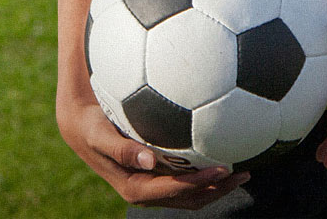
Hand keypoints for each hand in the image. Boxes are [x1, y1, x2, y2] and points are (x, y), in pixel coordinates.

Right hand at [57, 95, 248, 208]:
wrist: (82, 128)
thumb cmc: (92, 127)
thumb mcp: (100, 136)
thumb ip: (122, 148)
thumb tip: (149, 159)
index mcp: (135, 187)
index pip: (175, 190)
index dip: (201, 182)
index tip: (224, 167)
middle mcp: (147, 191)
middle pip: (189, 198)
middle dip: (218, 189)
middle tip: (244, 172)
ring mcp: (153, 186)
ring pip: (191, 194)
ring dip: (217, 186)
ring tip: (242, 170)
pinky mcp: (157, 176)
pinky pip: (186, 181)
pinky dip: (206, 174)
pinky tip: (221, 155)